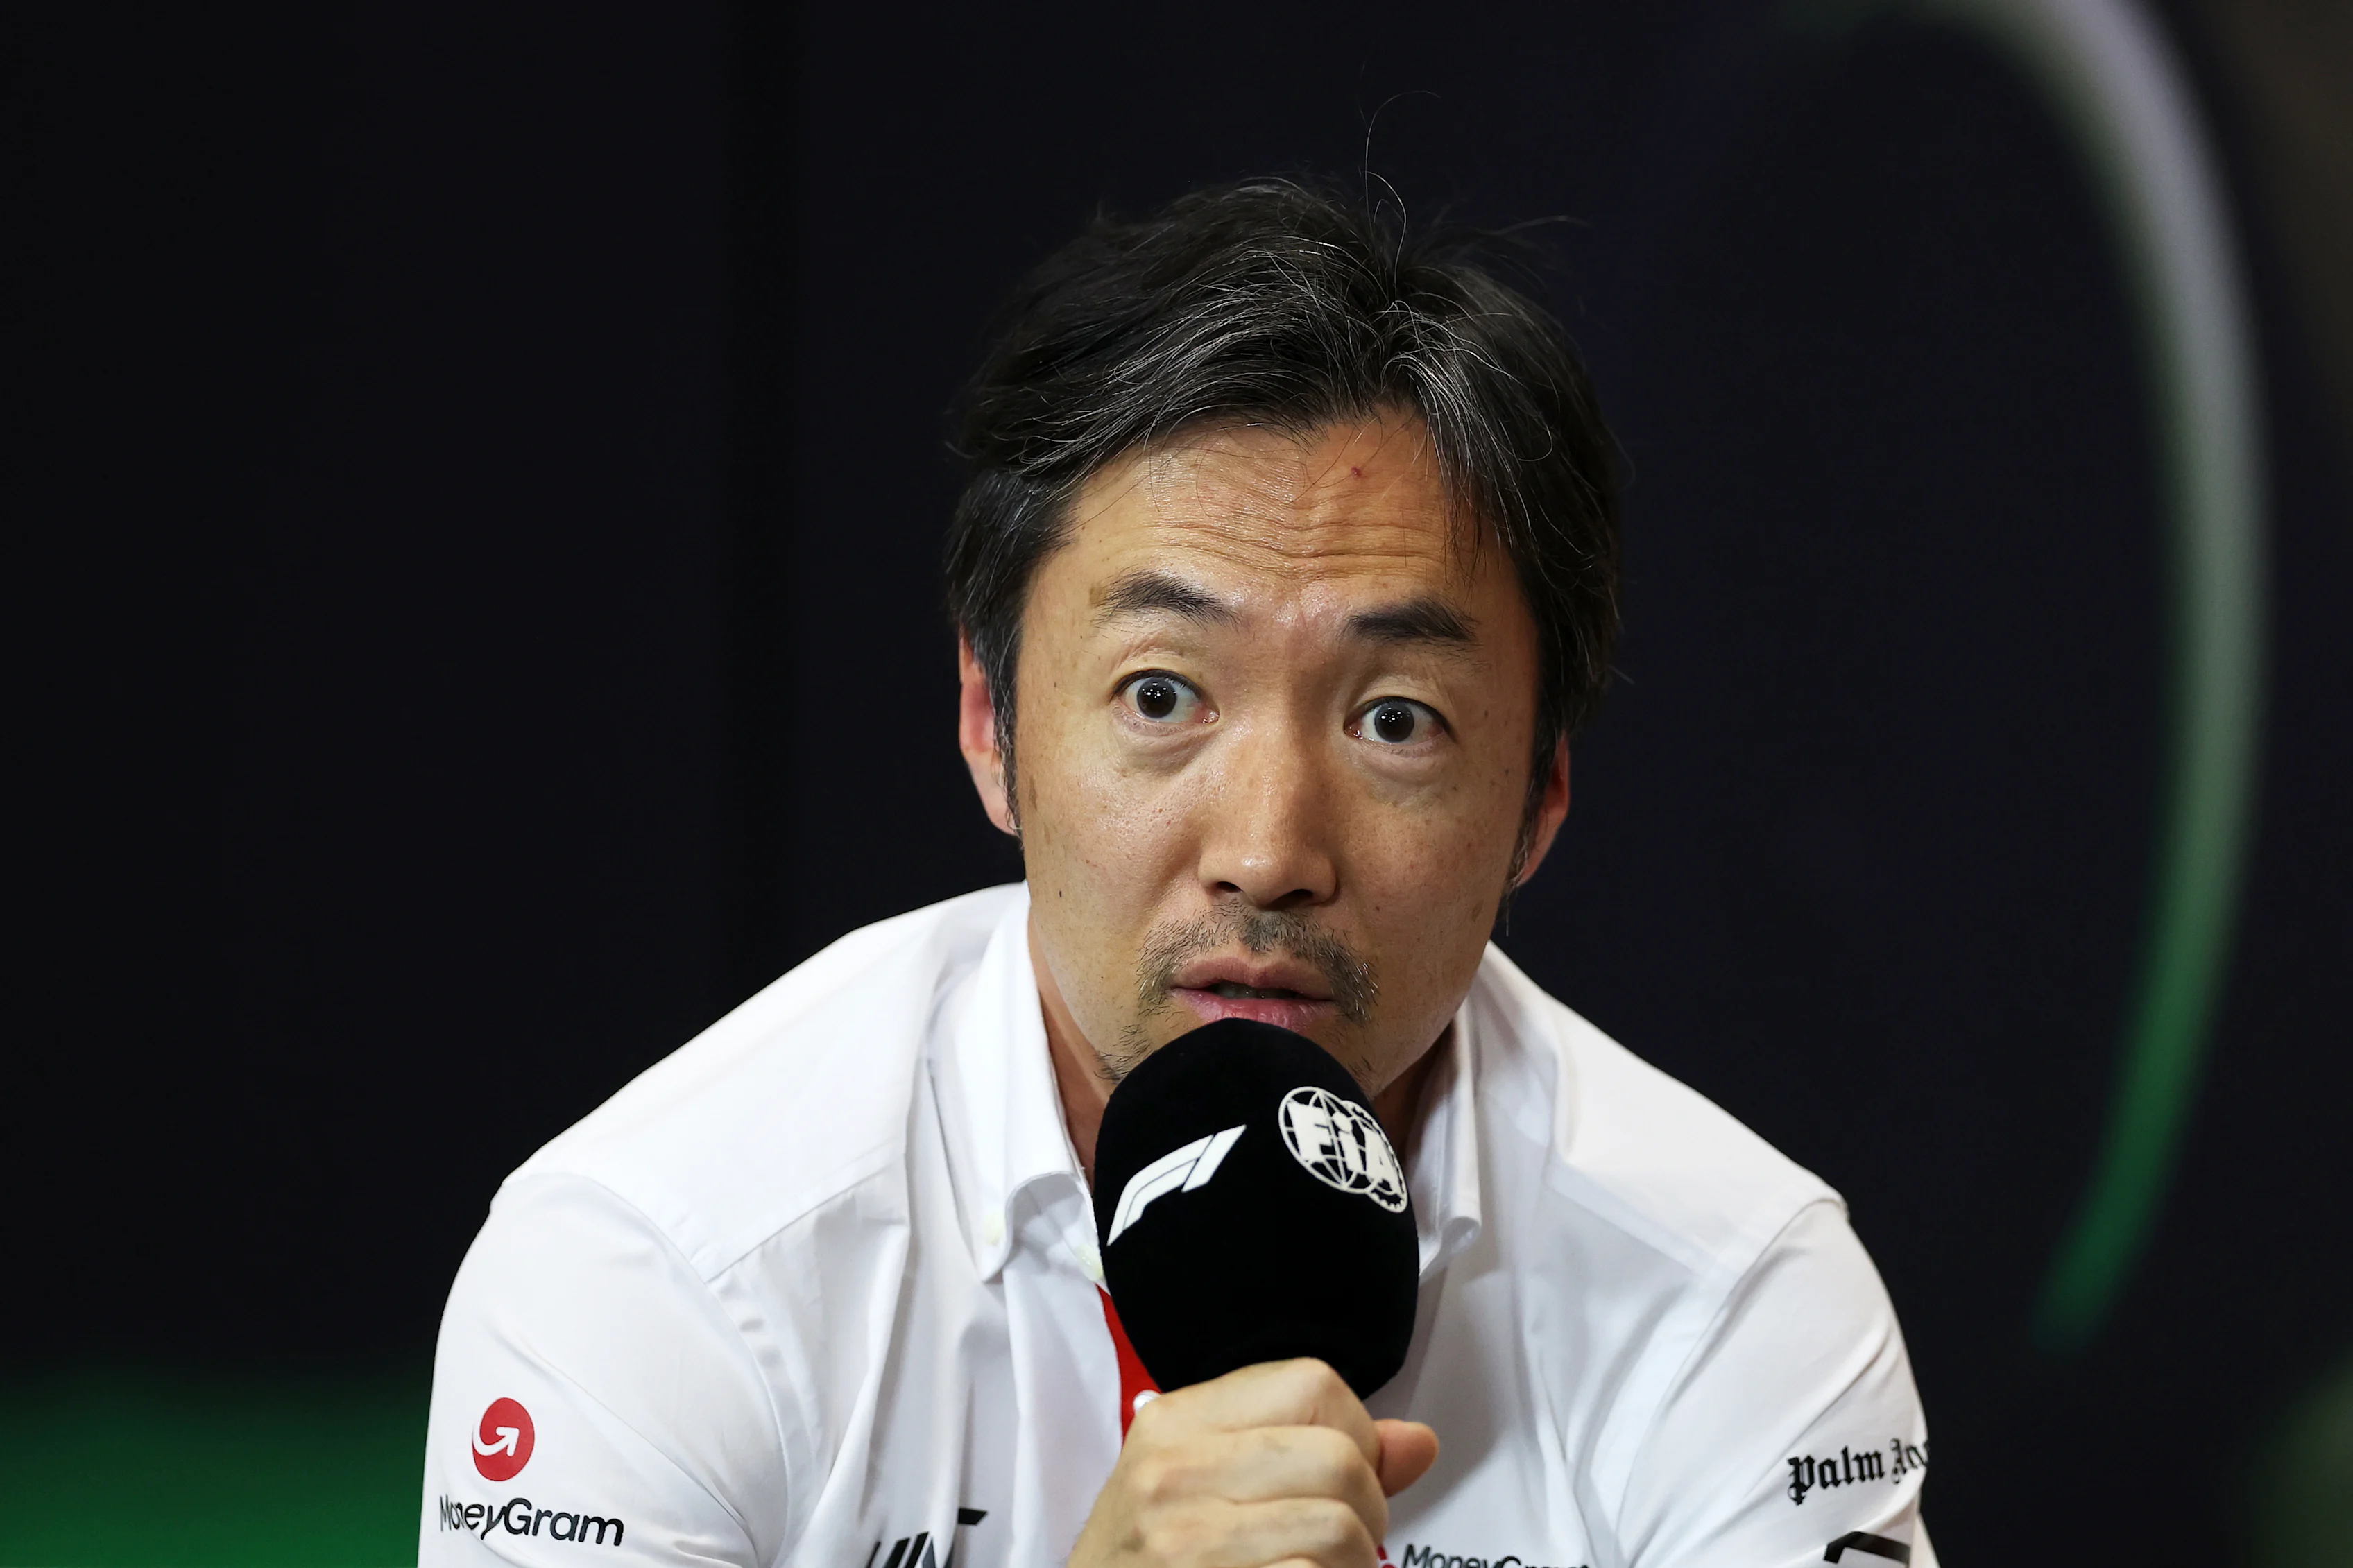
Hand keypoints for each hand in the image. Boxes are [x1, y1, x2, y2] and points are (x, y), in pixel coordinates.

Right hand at [1068, 1358, 1440, 1567]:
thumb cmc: (1151, 1558)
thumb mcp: (1203, 1483)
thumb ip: (1311, 1451)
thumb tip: (1419, 1443)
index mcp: (1177, 1421)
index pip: (1313, 1383)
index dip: (1355, 1434)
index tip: (1342, 1477)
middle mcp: (1174, 1472)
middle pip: (1339, 1458)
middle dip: (1367, 1509)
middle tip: (1343, 1541)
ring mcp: (1186, 1541)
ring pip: (1338, 1528)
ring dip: (1355, 1565)